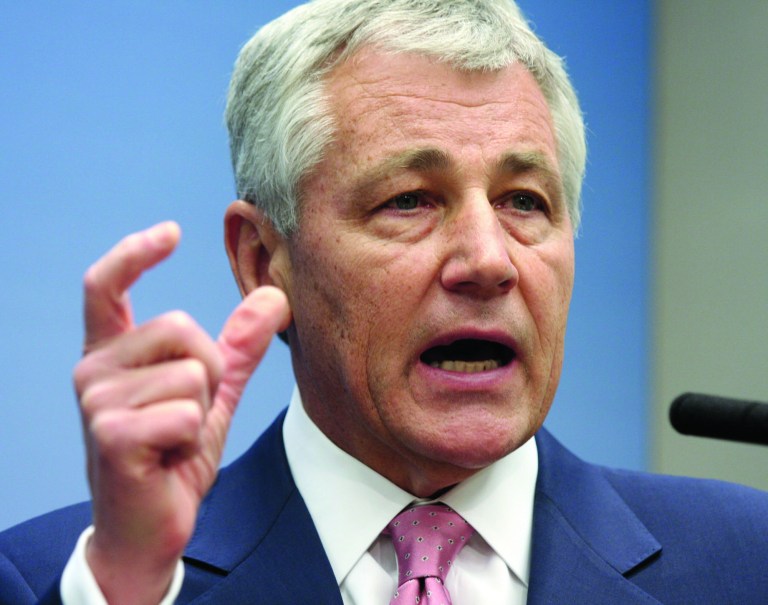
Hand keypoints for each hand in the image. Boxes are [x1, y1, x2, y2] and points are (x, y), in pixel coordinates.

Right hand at [73, 222, 289, 603]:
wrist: (149, 524)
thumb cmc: (172, 454)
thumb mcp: (212, 394)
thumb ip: (239, 346)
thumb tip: (275, 297)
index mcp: (111, 354)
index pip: (104, 286)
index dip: (134, 253)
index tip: (171, 232)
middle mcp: (93, 370)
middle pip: (179, 326)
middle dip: (208, 368)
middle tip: (190, 411)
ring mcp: (96, 402)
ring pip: (190, 372)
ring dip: (201, 410)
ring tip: (175, 438)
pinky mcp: (111, 435)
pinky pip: (187, 411)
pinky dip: (194, 436)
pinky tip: (168, 457)